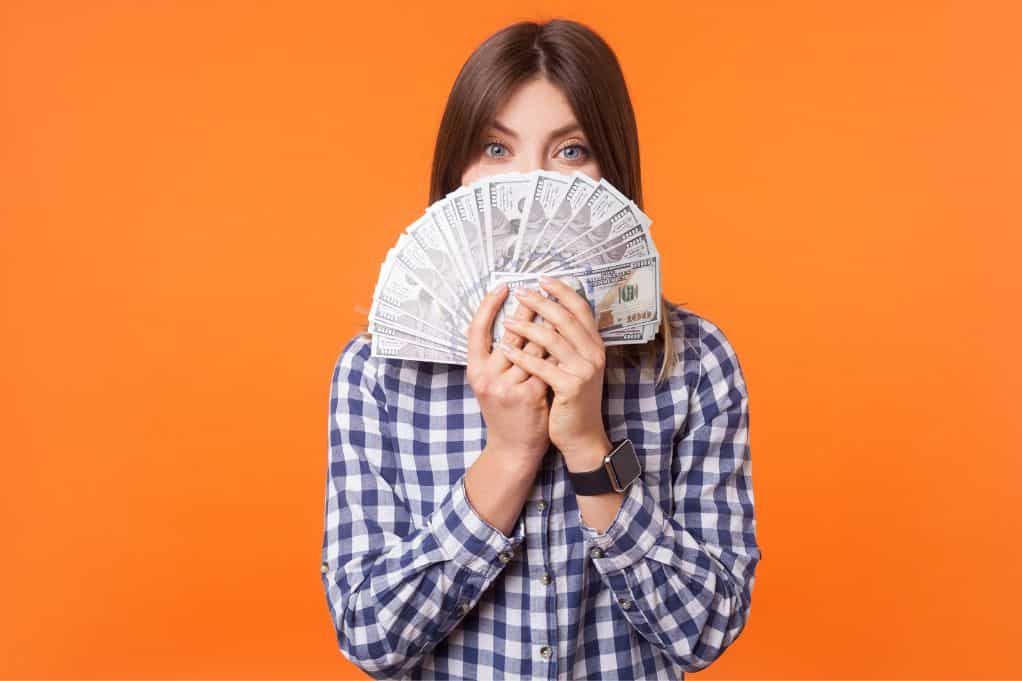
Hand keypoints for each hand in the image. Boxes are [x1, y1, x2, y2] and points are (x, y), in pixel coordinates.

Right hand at [467, 283, 550, 472]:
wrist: (513, 448)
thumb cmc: (503, 411)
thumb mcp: (490, 383)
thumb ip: (496, 357)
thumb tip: (513, 322)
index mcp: (474, 370)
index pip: (476, 330)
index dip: (487, 305)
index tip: (503, 286)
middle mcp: (488, 377)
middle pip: (512, 333)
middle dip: (529, 308)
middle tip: (540, 286)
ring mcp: (509, 387)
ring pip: (534, 347)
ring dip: (549, 327)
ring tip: (558, 305)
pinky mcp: (531, 395)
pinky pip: (547, 364)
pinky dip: (557, 350)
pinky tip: (568, 336)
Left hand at [497, 276, 611, 465]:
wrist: (582, 436)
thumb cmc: (573, 400)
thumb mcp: (577, 367)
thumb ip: (569, 343)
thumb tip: (548, 313)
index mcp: (595, 345)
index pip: (580, 308)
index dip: (562, 291)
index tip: (542, 279)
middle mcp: (594, 354)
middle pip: (565, 318)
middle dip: (541, 302)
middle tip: (521, 292)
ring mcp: (584, 371)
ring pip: (553, 339)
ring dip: (527, 326)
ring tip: (507, 319)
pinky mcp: (571, 388)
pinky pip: (541, 367)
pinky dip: (522, 356)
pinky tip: (505, 349)